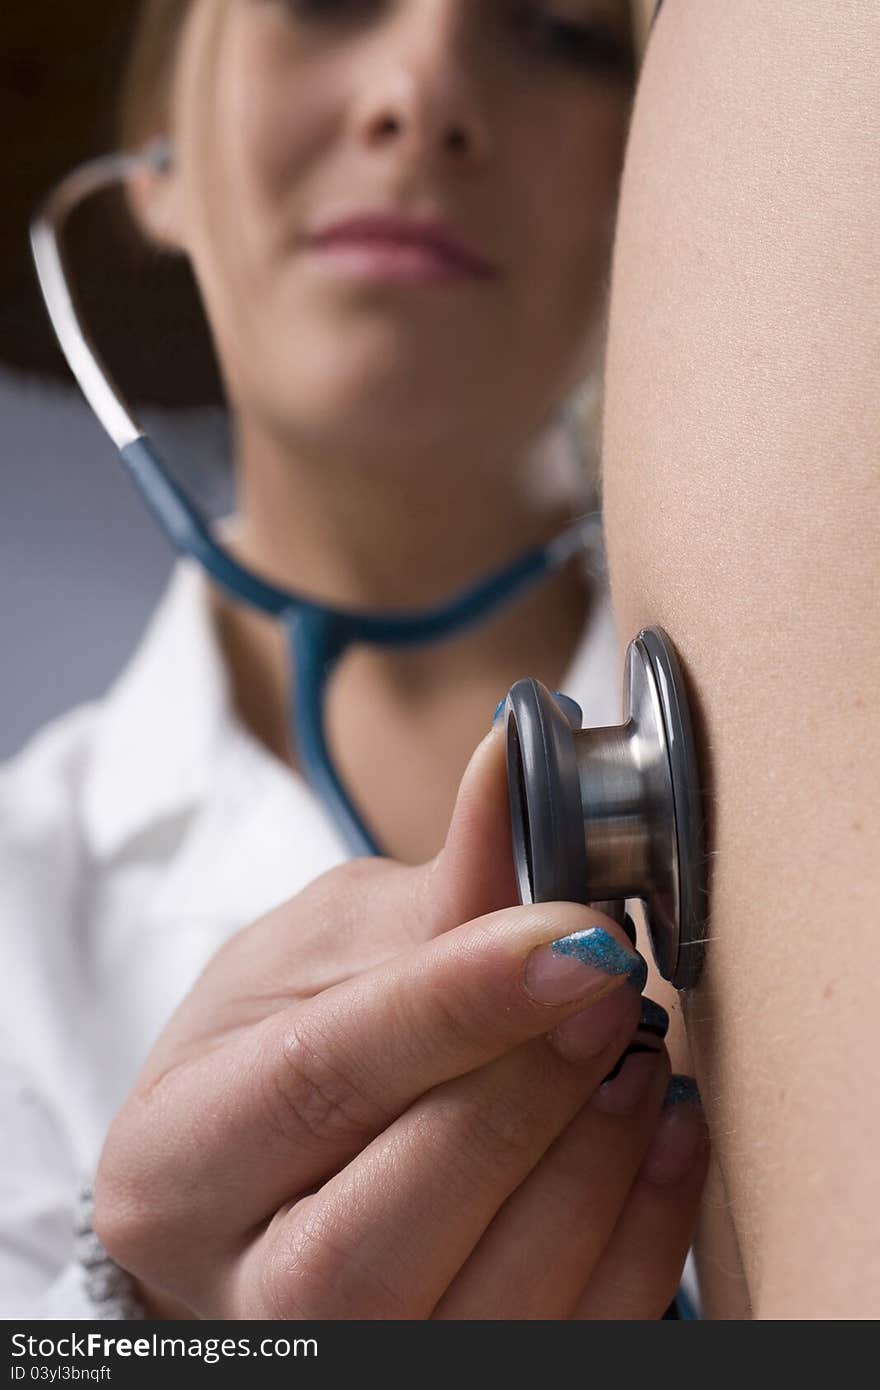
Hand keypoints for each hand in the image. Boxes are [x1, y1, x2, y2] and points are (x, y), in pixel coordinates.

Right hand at [94, 726, 707, 1317]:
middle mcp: (248, 1291)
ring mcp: (353, 1356)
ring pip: (488, 1309)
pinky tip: (664, 1130)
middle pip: (390, 1224)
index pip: (318, 1083)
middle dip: (526, 1094)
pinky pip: (572, 1339)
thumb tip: (520, 756)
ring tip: (638, 1050)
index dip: (457, 1005)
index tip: (577, 930)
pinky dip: (642, 1234)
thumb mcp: (328, 946)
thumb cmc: (281, 1041)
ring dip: (596, 1165)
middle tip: (616, 982)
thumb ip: (437, 884)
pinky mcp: (451, 1371)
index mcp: (178, 1159)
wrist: (277, 1163)